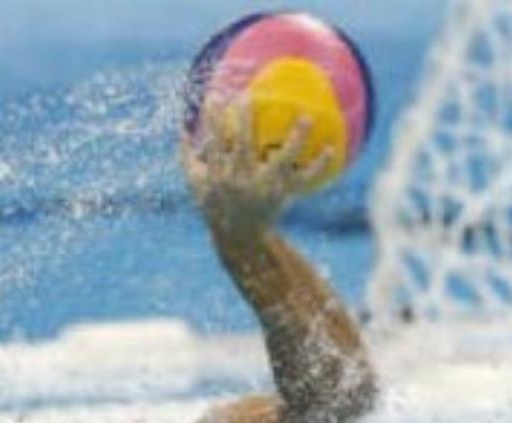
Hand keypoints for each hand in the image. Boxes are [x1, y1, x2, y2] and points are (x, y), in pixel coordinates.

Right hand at [181, 101, 332, 238]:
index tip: (216, 96)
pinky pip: (303, 180)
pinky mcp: (282, 196)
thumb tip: (181, 128)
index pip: (215, 142)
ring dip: (295, 138)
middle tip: (249, 97)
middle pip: (245, 146)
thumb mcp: (197, 184)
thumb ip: (187, 156)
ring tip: (306, 117)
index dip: (214, 119)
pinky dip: (317, 166)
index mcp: (220, 175)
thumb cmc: (216, 207)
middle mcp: (242, 180)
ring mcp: (264, 188)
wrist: (239, 238)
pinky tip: (330, 148)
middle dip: (246, 121)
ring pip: (282, 160)